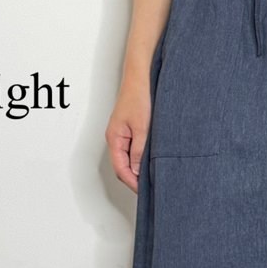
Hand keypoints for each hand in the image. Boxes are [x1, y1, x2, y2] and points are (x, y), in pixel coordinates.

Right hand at [105, 73, 151, 192]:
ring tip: (152, 178)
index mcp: (114, 138)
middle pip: (122, 166)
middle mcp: (115, 138)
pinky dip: (140, 159)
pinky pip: (132, 150)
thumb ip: (139, 151)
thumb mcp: (142, 127)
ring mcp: (122, 134)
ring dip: (138, 170)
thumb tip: (137, 171)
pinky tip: (150, 162)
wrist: (140, 75)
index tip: (144, 191)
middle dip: (134, 179)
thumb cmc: (138, 95)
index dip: (132, 182)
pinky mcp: (129, 130)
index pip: (120, 169)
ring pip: (128, 159)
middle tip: (150, 188)